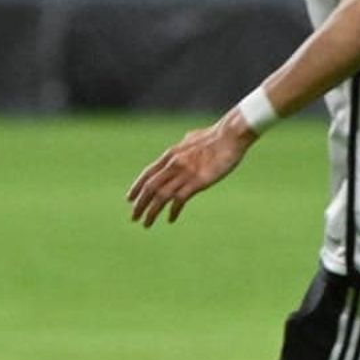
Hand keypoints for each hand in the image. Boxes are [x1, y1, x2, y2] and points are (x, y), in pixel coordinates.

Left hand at [127, 124, 250, 227]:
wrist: (230, 135)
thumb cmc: (215, 136)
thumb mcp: (193, 138)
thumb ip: (185, 143)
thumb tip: (186, 140)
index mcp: (170, 155)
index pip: (147, 174)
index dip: (136, 187)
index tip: (129, 199)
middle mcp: (173, 164)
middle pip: (150, 187)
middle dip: (140, 204)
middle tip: (134, 217)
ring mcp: (184, 173)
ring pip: (161, 196)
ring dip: (151, 211)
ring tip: (146, 223)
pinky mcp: (198, 181)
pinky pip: (179, 200)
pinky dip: (172, 211)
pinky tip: (170, 219)